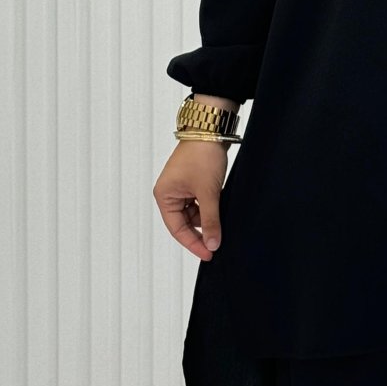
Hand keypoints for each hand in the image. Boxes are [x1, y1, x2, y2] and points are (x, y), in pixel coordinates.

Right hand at [153, 139, 227, 259]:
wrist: (212, 131)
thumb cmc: (202, 155)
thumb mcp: (208, 193)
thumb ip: (211, 220)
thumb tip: (213, 243)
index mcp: (164, 196)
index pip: (177, 229)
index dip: (193, 243)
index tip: (208, 254)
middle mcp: (170, 193)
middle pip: (185, 223)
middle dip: (201, 233)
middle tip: (217, 245)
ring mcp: (182, 188)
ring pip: (194, 214)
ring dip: (207, 220)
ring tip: (221, 225)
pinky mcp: (193, 183)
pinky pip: (200, 204)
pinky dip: (210, 210)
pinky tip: (220, 213)